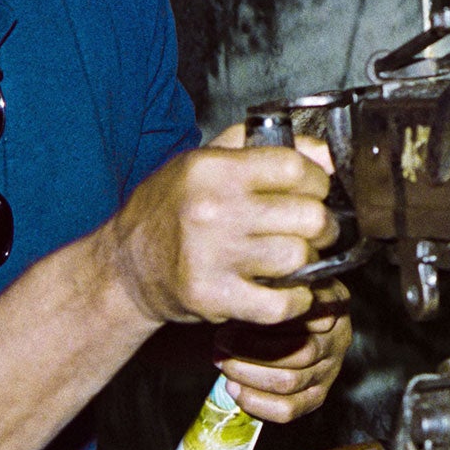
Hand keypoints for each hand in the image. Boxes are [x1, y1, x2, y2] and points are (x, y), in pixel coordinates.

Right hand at [94, 123, 340, 328]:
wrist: (125, 266)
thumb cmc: (170, 209)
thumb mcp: (203, 160)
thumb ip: (261, 146)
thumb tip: (324, 153)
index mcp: (213, 170)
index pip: (294, 168)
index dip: (318, 180)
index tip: (317, 191)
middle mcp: (213, 210)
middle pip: (308, 216)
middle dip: (323, 224)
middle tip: (316, 230)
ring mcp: (213, 256)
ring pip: (299, 258)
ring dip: (310, 261)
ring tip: (299, 257)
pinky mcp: (214, 297)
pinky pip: (281, 303)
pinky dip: (299, 300)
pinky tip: (292, 291)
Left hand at [215, 282, 352, 422]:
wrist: (278, 323)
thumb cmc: (273, 297)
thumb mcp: (274, 281)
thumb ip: (267, 287)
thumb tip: (243, 302)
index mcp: (334, 303)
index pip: (308, 316)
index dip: (267, 319)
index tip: (233, 317)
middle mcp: (339, 337)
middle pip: (299, 351)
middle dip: (251, 349)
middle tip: (221, 342)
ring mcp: (331, 369)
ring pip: (290, 381)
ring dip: (248, 374)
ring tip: (224, 363)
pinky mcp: (317, 395)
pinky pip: (289, 409)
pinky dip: (257, 402)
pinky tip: (234, 389)